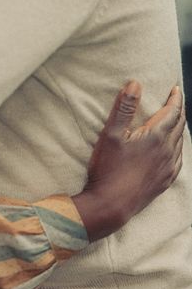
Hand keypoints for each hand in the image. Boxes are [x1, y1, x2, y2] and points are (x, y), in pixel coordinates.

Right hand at [72, 81, 185, 240]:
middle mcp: (168, 152)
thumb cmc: (109, 168)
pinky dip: (178, 146)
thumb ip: (124, 107)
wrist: (111, 204)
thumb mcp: (111, 133)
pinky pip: (178, 158)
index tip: (175, 89)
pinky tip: (172, 148)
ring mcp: (168, 168)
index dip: (175, 99)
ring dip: (179, 128)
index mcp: (156, 137)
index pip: (173, 112)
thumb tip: (135, 84)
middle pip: (179, 125)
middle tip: (176, 100)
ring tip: (174, 120)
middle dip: (179, 110)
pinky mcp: (165, 181)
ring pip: (181, 142)